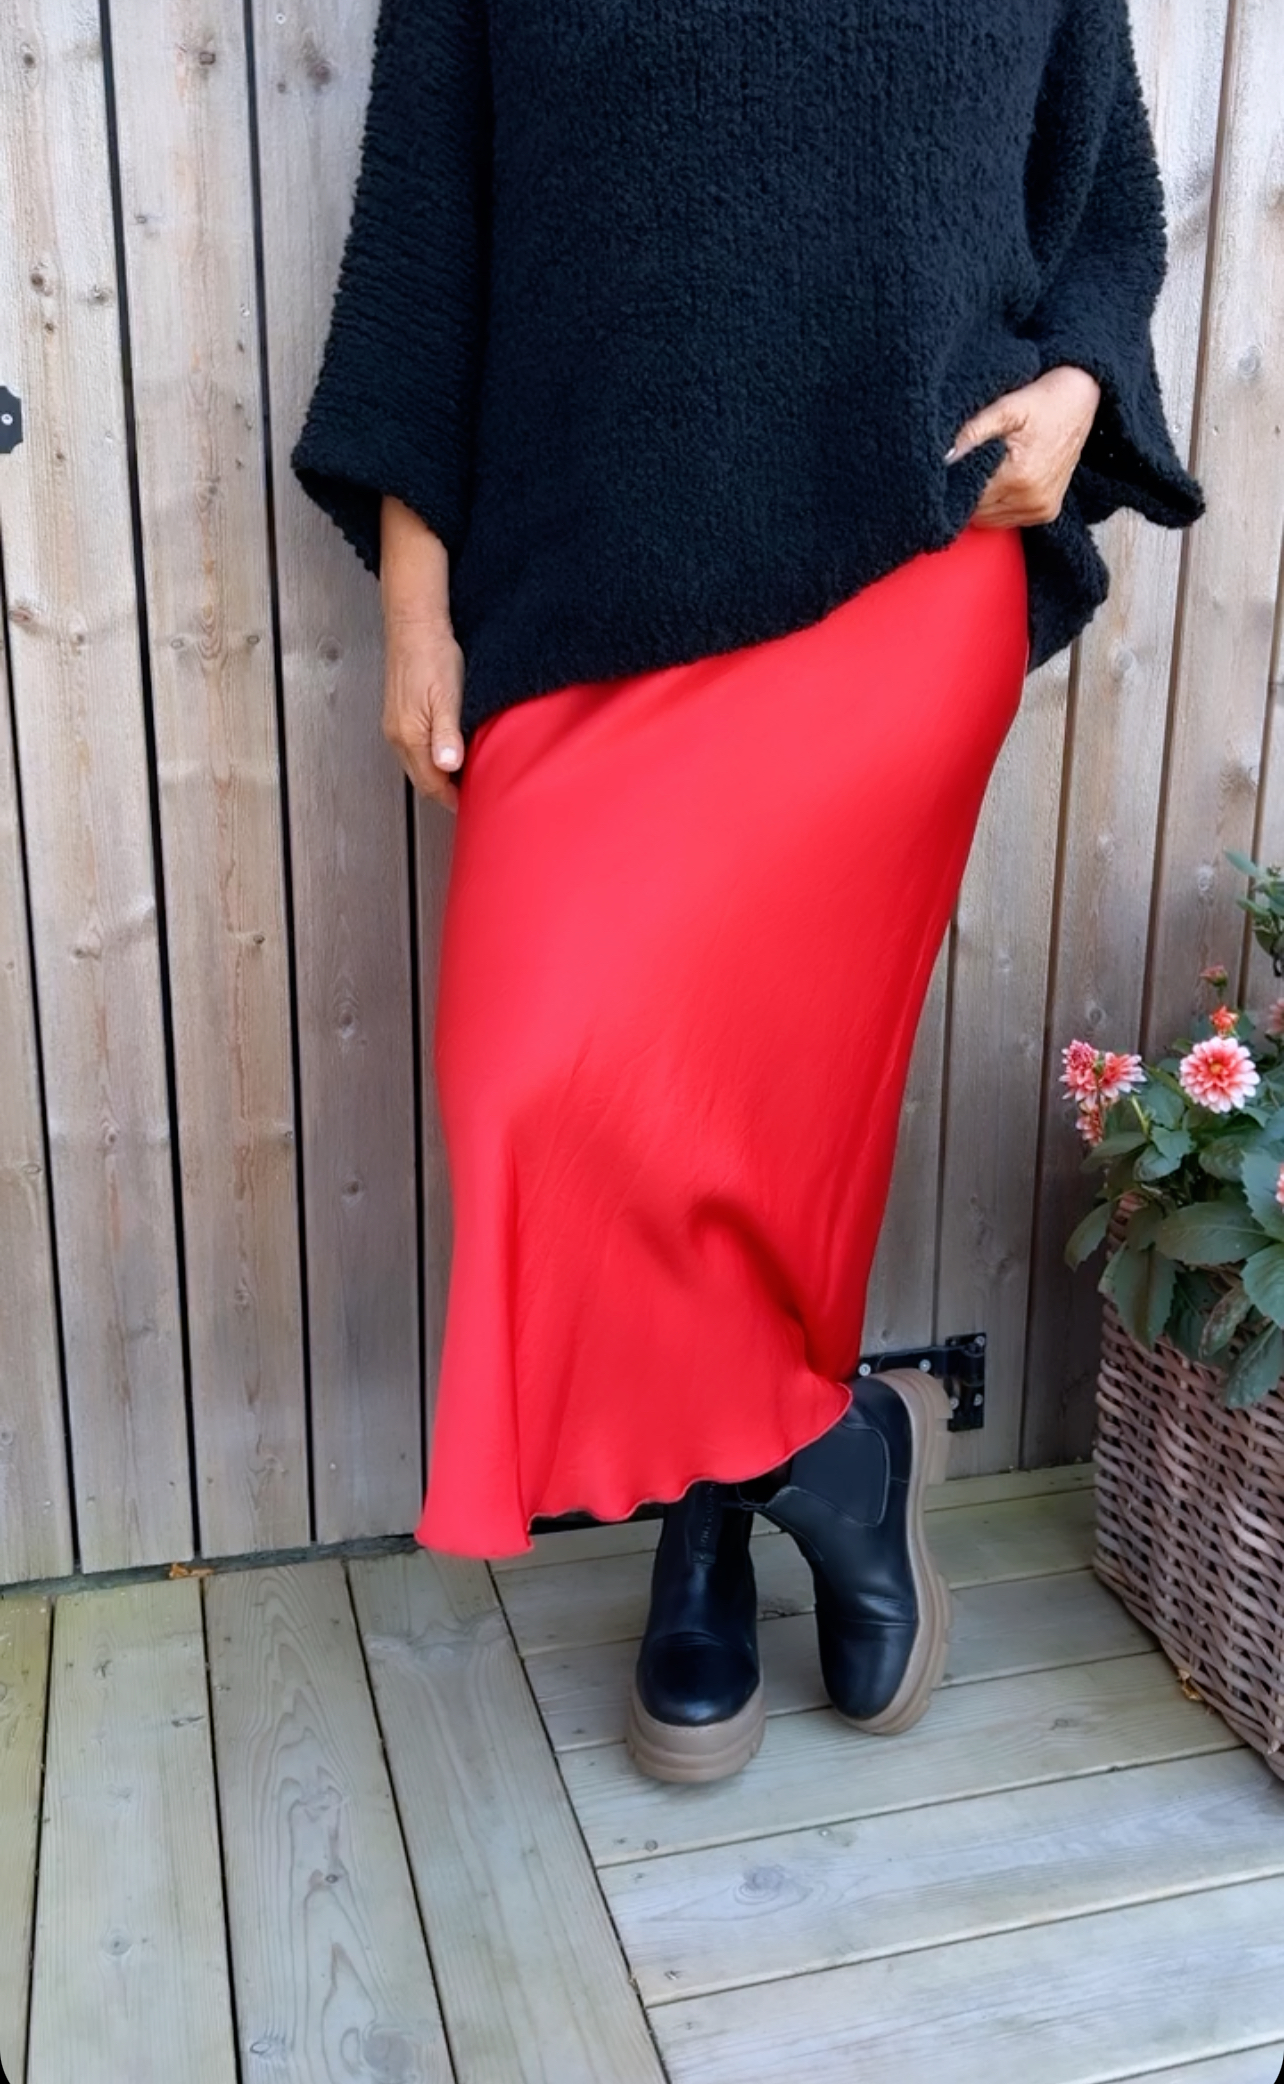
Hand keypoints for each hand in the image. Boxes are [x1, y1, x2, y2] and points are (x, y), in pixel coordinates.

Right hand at [382, 610, 466, 812]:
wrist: (415, 625)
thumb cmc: (434, 655)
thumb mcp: (448, 697)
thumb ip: (446, 734)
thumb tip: (448, 766)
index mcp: (409, 735)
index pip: (431, 783)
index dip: (451, 797)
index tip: (472, 804)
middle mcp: (397, 735)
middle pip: (421, 778)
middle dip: (444, 790)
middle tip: (471, 794)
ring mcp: (395, 725)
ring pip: (417, 763)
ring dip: (438, 774)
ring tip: (464, 775)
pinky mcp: (398, 714)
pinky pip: (414, 747)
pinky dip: (431, 757)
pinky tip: (449, 751)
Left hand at [946, 364, 1101, 528]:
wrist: (1081, 401)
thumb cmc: (1043, 401)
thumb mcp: (1006, 407)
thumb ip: (973, 432)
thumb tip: (944, 457)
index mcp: (1020, 476)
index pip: (967, 495)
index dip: (954, 480)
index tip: (950, 464)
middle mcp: (1032, 500)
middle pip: (976, 510)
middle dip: (965, 491)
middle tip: (966, 464)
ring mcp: (1041, 509)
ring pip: (988, 519)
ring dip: (980, 501)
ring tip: (985, 470)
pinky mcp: (1046, 513)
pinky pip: (1006, 520)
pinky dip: (996, 506)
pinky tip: (998, 482)